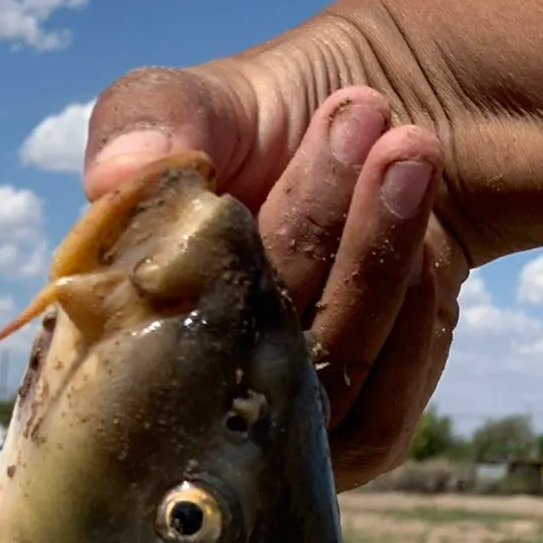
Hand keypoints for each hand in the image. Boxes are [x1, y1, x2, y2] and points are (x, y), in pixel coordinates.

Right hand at [85, 64, 458, 491]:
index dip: (203, 257)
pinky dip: (408, 331)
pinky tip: (425, 246)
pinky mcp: (346, 443)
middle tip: (360, 116)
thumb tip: (118, 172)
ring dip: (371, 270)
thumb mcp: (205, 99)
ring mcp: (267, 432)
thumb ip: (152, 115)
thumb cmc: (275, 120)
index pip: (138, 343)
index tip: (248, 159)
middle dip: (310, 235)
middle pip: (239, 366)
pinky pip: (379, 422)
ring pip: (315, 396)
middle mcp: (185, 399)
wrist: (390, 135)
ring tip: (407, 151)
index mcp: (121, 329)